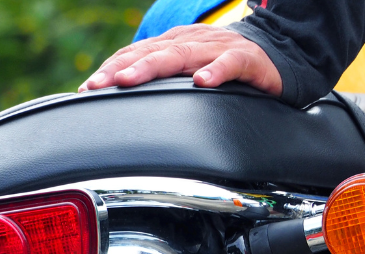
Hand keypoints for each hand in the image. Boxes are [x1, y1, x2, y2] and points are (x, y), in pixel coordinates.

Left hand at [78, 24, 281, 96]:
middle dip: (121, 69)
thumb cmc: (226, 67)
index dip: (111, 68)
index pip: (137, 52)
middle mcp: (192, 42)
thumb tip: (122, 100)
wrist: (278, 56)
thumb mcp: (188, 71)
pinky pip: (230, 64)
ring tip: (130, 80)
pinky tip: (202, 82)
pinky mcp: (247, 60)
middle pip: (151, 53)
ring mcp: (218, 49)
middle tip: (97, 85)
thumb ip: (160, 81)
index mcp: (175, 44)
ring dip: (152, 67)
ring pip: (182, 55)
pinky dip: (216, 71)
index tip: (87, 88)